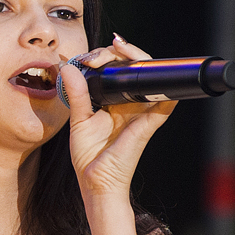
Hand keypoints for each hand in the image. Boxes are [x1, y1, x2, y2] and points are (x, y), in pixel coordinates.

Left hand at [62, 34, 177, 199]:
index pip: (117, 71)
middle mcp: (131, 104)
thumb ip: (76, 94)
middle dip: (119, 52)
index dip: (107, 57)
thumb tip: (68, 67)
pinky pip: (164, 104)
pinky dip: (167, 90)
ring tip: (118, 50)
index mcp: (115, 102)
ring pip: (149, 77)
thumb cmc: (90, 158)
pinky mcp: (148, 124)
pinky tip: (158, 74)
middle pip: (134, 68)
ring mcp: (142, 113)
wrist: (97, 184)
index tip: (88, 55)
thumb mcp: (79, 120)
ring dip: (137, 58)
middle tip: (100, 53)